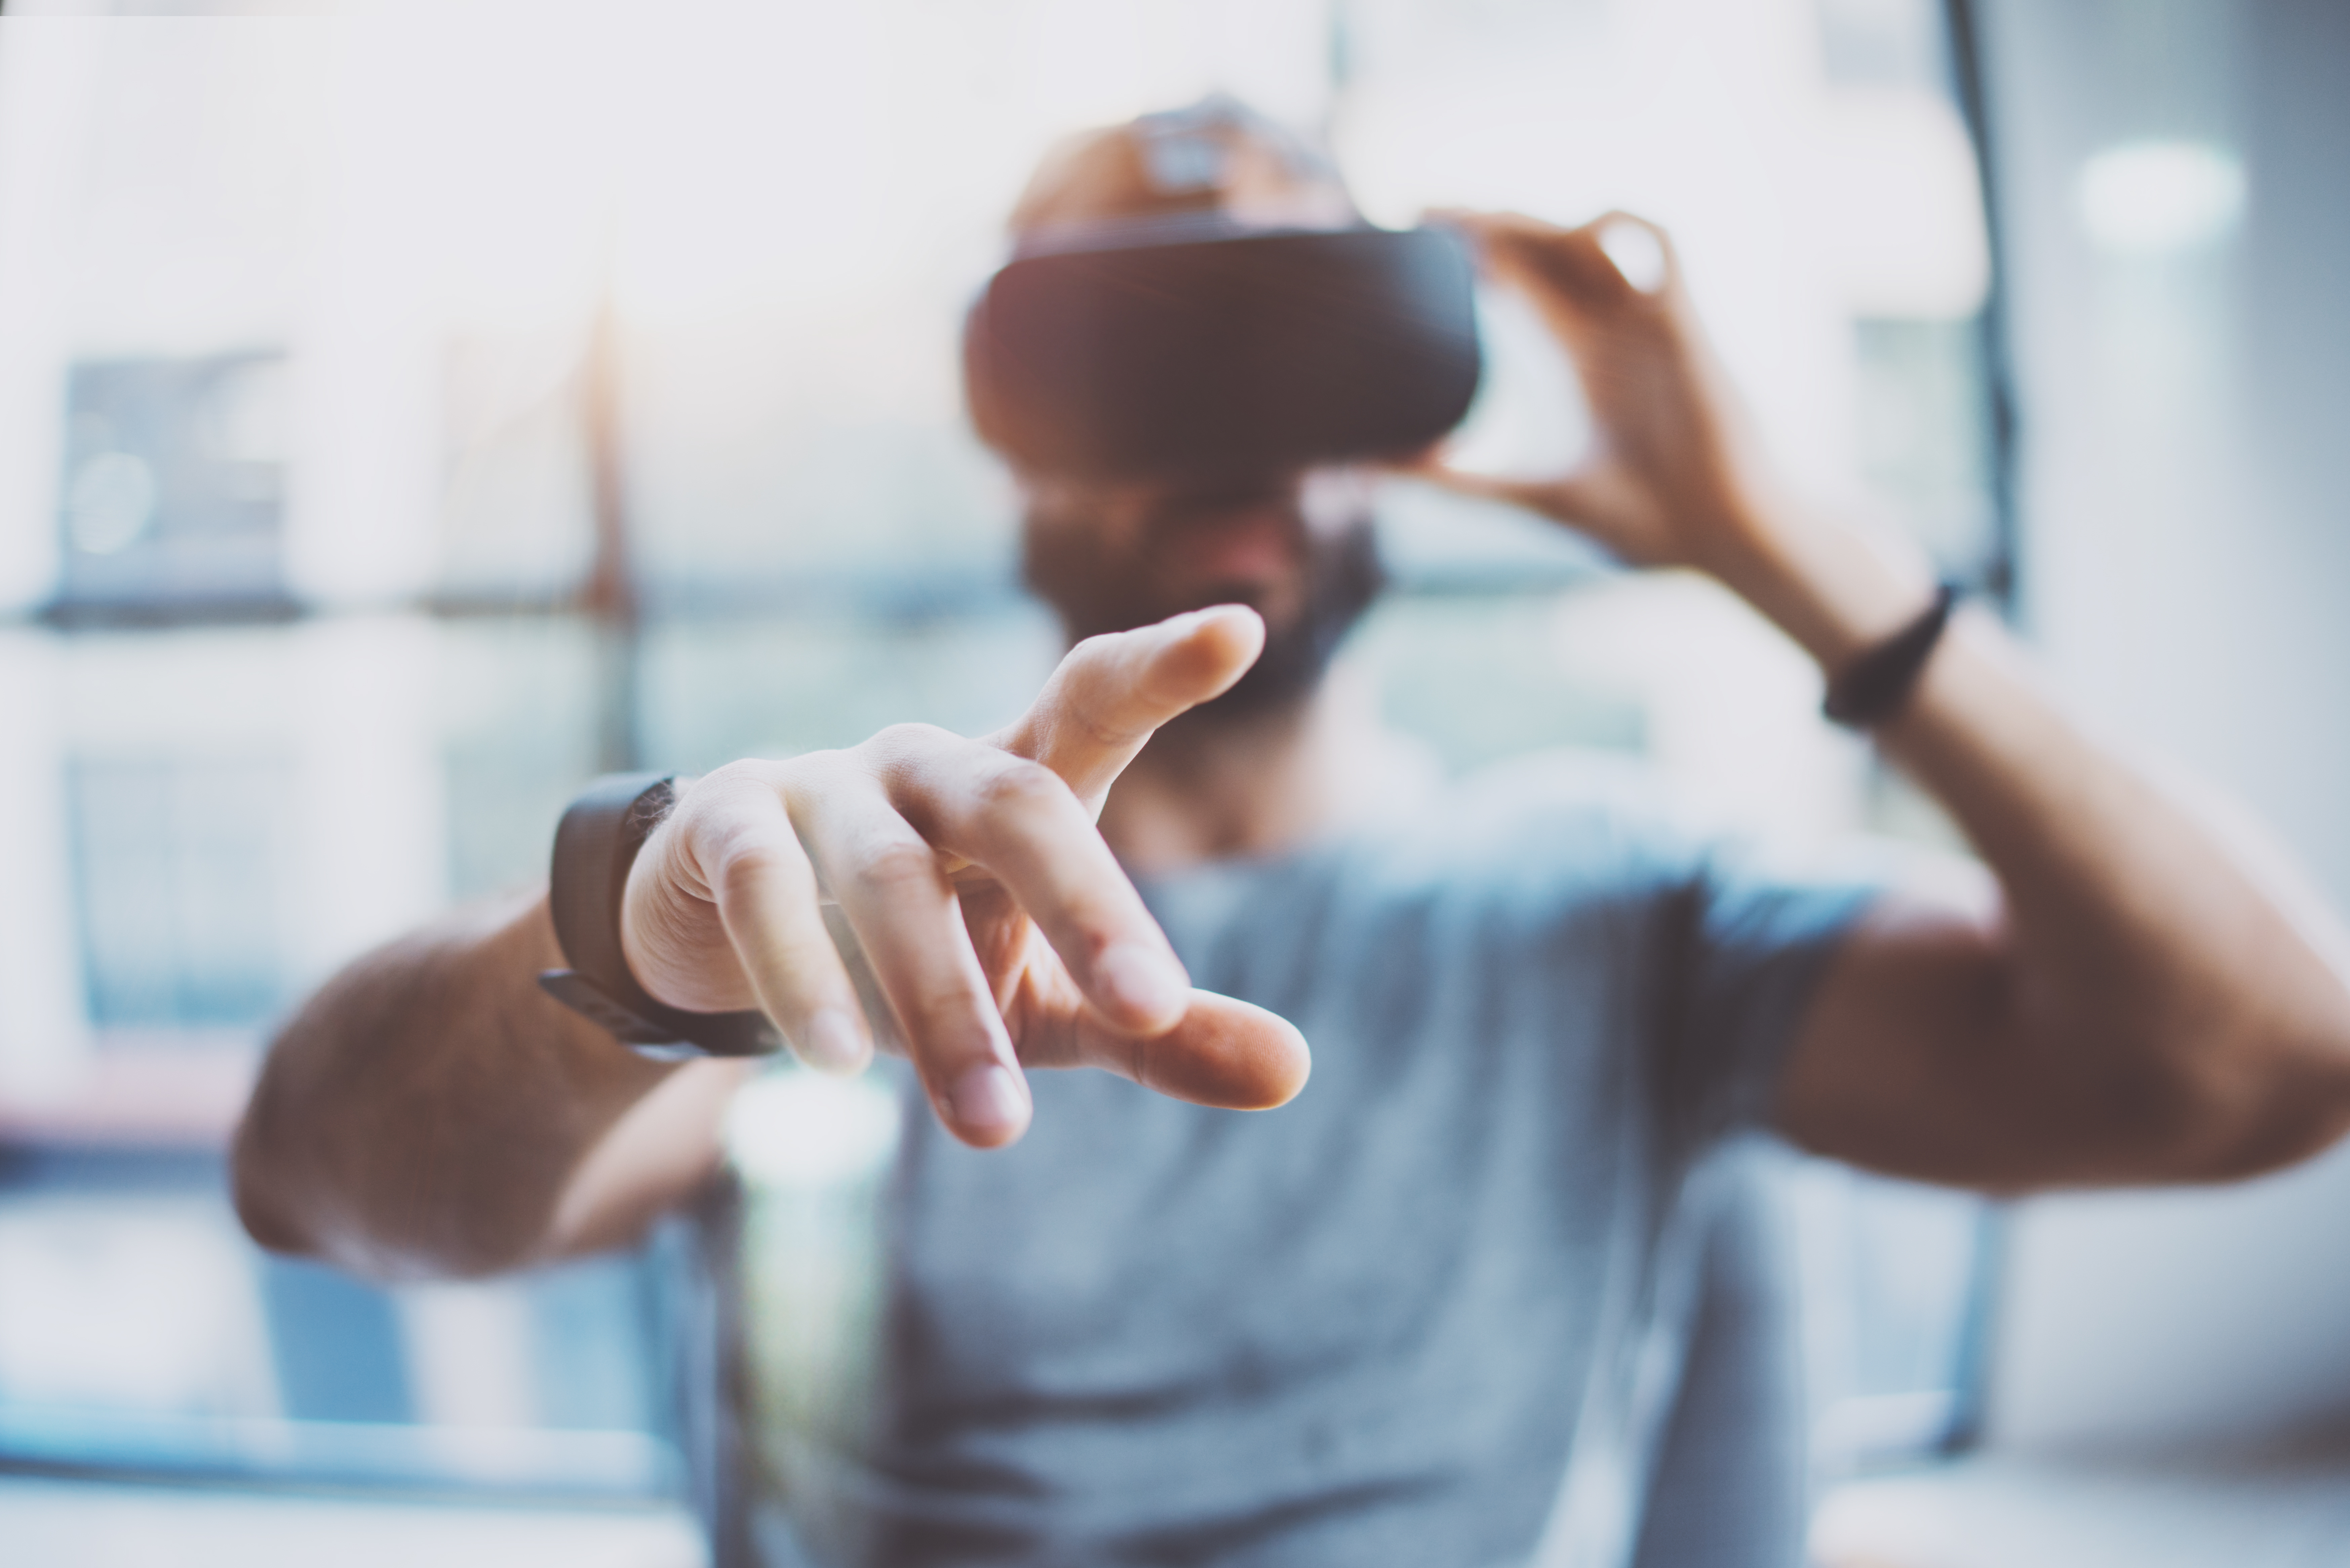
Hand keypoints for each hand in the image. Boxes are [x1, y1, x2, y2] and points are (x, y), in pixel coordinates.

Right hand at [616, 605, 1310, 1148]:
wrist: (724, 931)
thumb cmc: (927, 951)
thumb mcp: (1044, 1002)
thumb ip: (1155, 1032)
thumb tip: (1297, 1074)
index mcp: (1018, 779)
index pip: (1097, 702)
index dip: (1160, 665)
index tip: (1242, 631)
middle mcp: (929, 763)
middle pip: (1019, 804)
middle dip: (1088, 902)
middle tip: (1152, 1005)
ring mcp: (822, 784)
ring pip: (893, 877)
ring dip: (943, 1003)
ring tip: (991, 1126)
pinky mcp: (724, 824)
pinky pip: (764, 889)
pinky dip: (801, 973)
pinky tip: (841, 1064)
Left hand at [1415, 210, 1788, 578]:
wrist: (1712, 540)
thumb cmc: (1634, 520)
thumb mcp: (1526, 492)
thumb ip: (1453, 481)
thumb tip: (1372, 474)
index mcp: (1570, 359)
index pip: (1512, 282)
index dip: (1467, 253)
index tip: (1410, 239)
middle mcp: (1604, 330)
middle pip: (1541, 250)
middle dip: (1485, 224)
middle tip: (1420, 213)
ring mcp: (1644, 322)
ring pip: (1590, 239)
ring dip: (1536, 224)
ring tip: (1473, 223)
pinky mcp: (1682, 327)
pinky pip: (1663, 246)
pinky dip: (1627, 225)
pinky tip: (1580, 230)